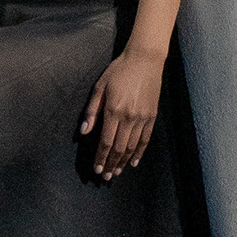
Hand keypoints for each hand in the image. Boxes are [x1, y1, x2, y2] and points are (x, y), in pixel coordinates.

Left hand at [81, 47, 163, 179]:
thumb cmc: (119, 71)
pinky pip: (145, 139)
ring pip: (132, 147)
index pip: (105, 141)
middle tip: (106, 176)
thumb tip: (84, 131)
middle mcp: (129, 117)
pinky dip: (139, 152)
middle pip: (118, 148)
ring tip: (117, 172)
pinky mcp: (152, 116)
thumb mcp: (100, 87)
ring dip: (123, 161)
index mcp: (113, 110)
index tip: (97, 169)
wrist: (145, 60)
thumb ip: (91, 111)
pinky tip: (133, 162)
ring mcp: (142, 118)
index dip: (100, 157)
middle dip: (111, 164)